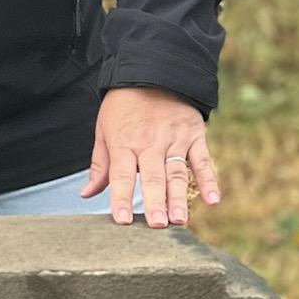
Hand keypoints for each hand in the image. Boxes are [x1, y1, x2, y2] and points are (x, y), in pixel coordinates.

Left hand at [79, 87, 220, 228]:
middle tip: (157, 226)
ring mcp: (174, 139)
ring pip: (177, 172)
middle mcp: (150, 143)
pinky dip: (209, 180)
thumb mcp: (104, 130)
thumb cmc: (123, 107)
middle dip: (155, 202)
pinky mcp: (194, 136)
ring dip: (179, 198)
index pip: (122, 175)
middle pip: (153, 177)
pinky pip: (202, 160)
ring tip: (180, 221)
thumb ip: (100, 165)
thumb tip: (86, 194)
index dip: (122, 198)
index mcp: (125, 142)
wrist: (154, 72)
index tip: (122, 220)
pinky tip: (213, 200)